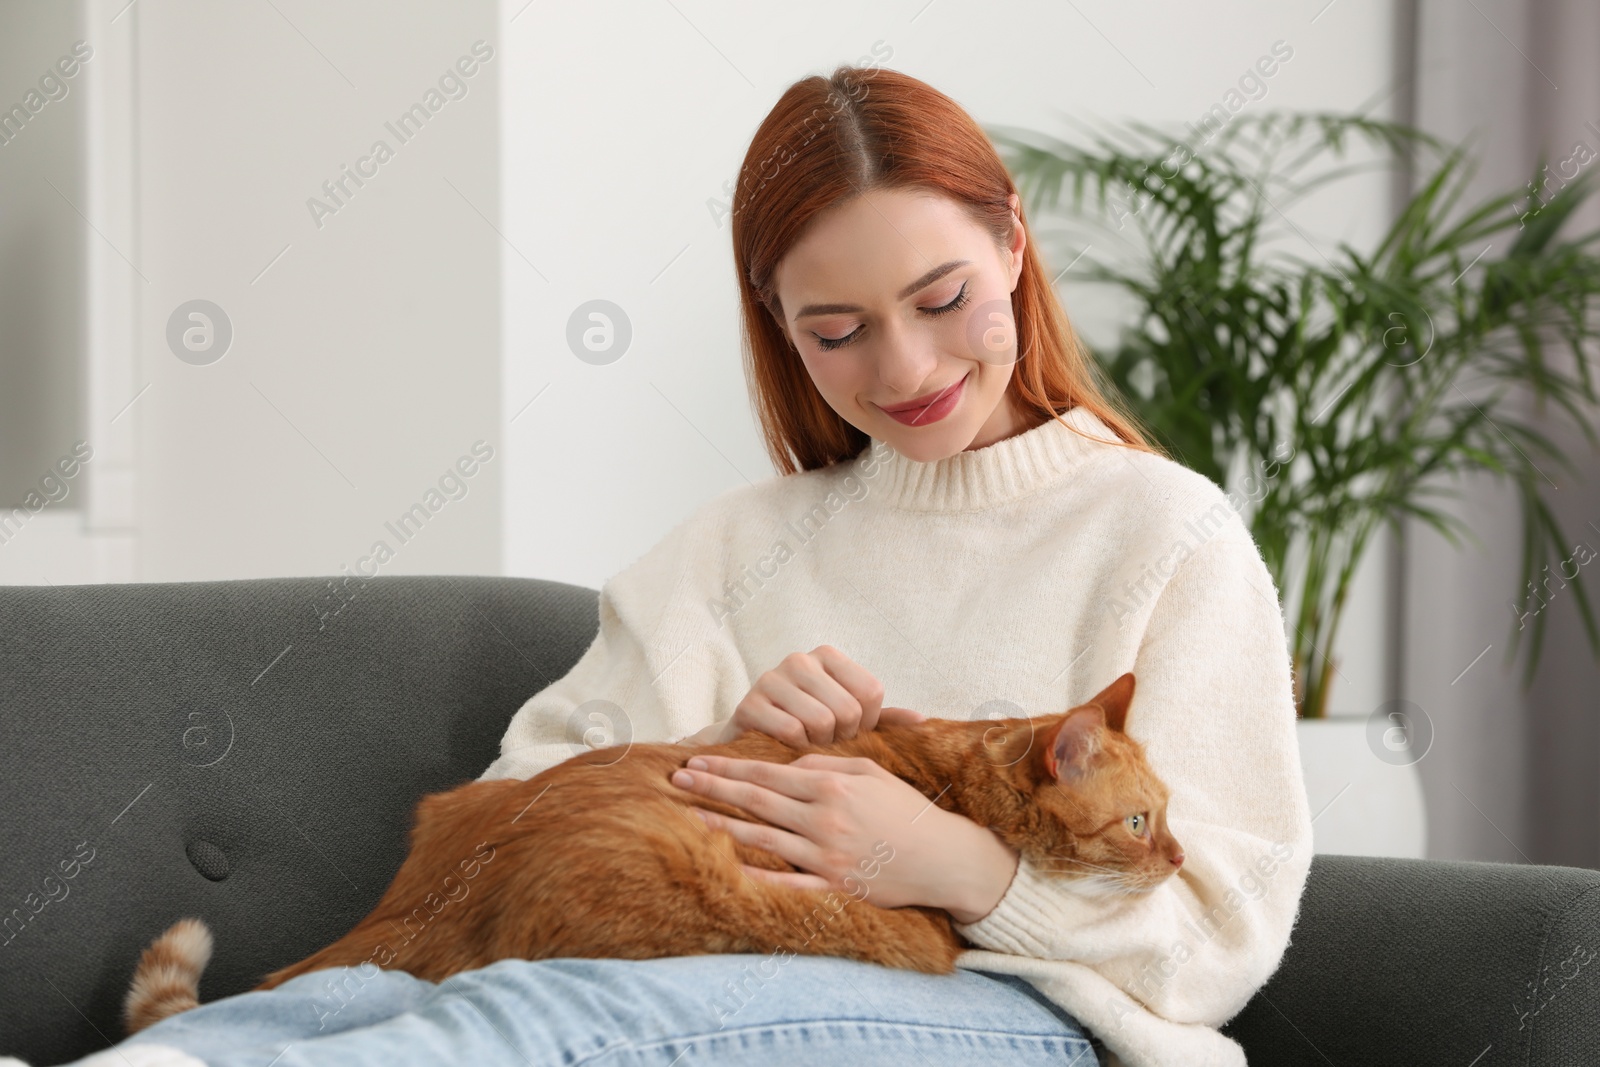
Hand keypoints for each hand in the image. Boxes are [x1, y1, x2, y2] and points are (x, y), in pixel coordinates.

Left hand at [670, 752, 1019, 919]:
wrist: (943, 858)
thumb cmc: (907, 810)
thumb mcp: (872, 771)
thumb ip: (828, 764)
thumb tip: (789, 764)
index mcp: (832, 787)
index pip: (767, 774)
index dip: (728, 767)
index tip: (698, 761)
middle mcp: (823, 820)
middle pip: (756, 802)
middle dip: (714, 788)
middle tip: (678, 779)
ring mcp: (826, 857)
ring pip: (762, 839)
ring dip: (722, 826)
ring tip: (688, 817)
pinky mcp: (833, 887)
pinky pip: (786, 883)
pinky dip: (756, 875)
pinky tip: (726, 867)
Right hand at [708, 646, 925, 748]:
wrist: (755, 739)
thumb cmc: (811, 729)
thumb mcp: (850, 720)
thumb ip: (885, 719)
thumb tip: (923, 720)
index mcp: (828, 655)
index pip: (871, 691)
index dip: (867, 723)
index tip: (850, 731)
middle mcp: (800, 659)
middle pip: (848, 709)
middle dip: (843, 737)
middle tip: (827, 742)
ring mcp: (771, 678)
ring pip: (821, 721)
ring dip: (819, 745)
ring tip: (809, 744)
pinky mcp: (749, 703)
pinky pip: (791, 732)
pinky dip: (796, 748)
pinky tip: (788, 747)